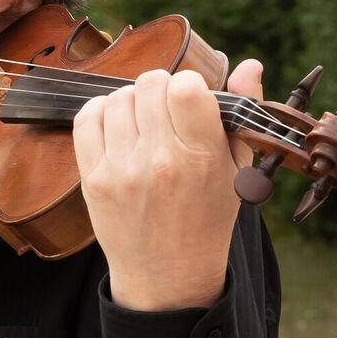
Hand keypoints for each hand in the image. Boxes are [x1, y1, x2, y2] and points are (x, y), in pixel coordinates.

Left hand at [73, 60, 263, 311]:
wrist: (168, 274)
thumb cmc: (208, 217)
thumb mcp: (236, 169)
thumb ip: (243, 112)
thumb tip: (250, 63)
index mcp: (202, 157)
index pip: (186, 87)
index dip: (189, 84)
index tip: (190, 100)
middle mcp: (160, 161)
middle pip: (150, 84)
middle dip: (160, 90)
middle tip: (166, 111)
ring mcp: (122, 170)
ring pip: (118, 98)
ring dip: (132, 102)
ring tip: (144, 123)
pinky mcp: (93, 179)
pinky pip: (86, 119)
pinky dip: (100, 112)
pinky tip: (117, 126)